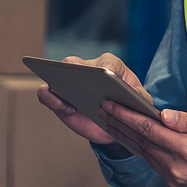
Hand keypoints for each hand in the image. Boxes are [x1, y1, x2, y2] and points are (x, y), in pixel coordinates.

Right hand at [36, 53, 151, 150]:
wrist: (115, 124)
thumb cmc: (128, 107)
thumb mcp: (140, 103)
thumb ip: (140, 98)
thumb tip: (131, 96)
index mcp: (110, 66)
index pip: (106, 63)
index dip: (103, 69)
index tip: (104, 75)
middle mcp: (87, 68)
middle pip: (76, 64)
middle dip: (75, 72)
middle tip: (77, 83)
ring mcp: (70, 81)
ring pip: (57, 75)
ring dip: (58, 86)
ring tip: (67, 102)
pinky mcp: (58, 97)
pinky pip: (46, 93)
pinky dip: (51, 99)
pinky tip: (65, 109)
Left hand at [99, 102, 186, 186]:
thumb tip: (163, 114)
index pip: (149, 130)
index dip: (127, 116)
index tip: (111, 104)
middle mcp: (177, 169)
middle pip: (141, 143)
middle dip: (119, 125)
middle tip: (101, 109)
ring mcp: (175, 181)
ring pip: (144, 155)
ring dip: (126, 138)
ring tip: (110, 122)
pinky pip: (154, 165)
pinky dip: (140, 151)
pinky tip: (132, 140)